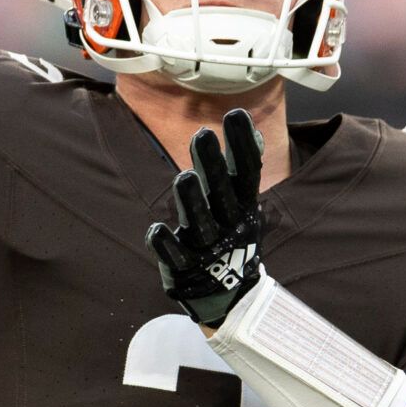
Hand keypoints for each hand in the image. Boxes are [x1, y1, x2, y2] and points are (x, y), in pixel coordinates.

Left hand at [145, 109, 264, 327]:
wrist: (228, 292)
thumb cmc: (229, 231)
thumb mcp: (240, 201)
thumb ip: (239, 165)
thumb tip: (250, 127)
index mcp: (242, 206)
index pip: (247, 172)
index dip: (242, 146)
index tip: (236, 114)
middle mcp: (227, 224)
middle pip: (221, 193)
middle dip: (212, 165)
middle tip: (203, 134)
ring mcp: (207, 247)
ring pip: (199, 222)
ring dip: (191, 201)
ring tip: (184, 176)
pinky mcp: (184, 267)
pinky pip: (174, 255)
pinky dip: (165, 245)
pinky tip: (155, 230)